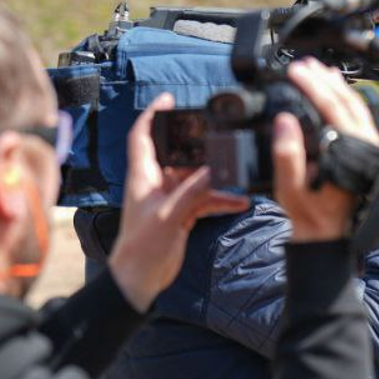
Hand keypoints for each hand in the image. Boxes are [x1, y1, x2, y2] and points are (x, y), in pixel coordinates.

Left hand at [108, 93, 250, 310]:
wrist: (139, 279)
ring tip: (238, 175)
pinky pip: (204, 199)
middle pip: (177, 154)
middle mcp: (155, 182)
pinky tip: (239, 202)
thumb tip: (217, 170)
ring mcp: (169, 198)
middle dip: (198, 146)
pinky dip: (220, 199)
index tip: (168, 99)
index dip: (153, 114)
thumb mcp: (169, 214)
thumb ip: (194, 191)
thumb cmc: (141, 247)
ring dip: (215, 178)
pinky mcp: (180, 214)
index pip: (143, 135)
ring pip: (195, 178)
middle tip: (220, 135)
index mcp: (143, 176)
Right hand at [278, 60, 377, 241]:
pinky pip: (359, 118)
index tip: (295, 72)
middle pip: (348, 103)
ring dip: (337, 87)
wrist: (327, 235)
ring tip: (318, 70)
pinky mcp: (366, 152)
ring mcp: (370, 149)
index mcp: (349, 155)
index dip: (313, 87)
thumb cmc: (310, 214)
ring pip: (358, 108)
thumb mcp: (291, 189)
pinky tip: (333, 92)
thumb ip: (288, 156)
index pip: (333, 110)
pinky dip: (346, 101)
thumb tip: (285, 121)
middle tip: (304, 65)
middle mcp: (366, 149)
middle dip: (324, 80)